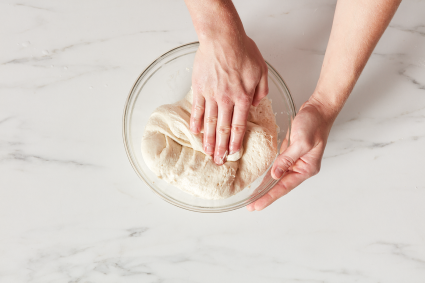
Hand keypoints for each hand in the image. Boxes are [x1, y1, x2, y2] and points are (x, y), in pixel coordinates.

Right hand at [190, 35, 267, 164]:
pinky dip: (195, 121)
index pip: (239, 126)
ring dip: (208, 139)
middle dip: (221, 148)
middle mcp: (227, 100)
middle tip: (218, 161)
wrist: (222, 37)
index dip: (235, 142)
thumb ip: (261, 91)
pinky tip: (194, 132)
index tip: (232, 154)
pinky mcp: (199, 88)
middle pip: (223, 129)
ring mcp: (211, 95)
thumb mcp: (262, 70)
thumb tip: (255, 107)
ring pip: (210, 122)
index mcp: (243, 97)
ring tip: (206, 153)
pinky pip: (197, 108)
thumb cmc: (243, 51)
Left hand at [247, 99, 333, 210]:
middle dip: (265, 196)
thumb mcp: (301, 142)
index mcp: (306, 168)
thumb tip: (274, 175)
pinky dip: (269, 174)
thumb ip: (287, 159)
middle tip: (251, 207)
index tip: (256, 206)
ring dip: (266, 187)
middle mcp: (301, 168)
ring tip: (253, 198)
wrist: (319, 108)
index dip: (269, 197)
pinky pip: (278, 167)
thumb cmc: (314, 123)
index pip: (284, 187)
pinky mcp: (290, 153)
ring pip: (278, 178)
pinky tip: (260, 180)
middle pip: (281, 186)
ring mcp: (296, 161)